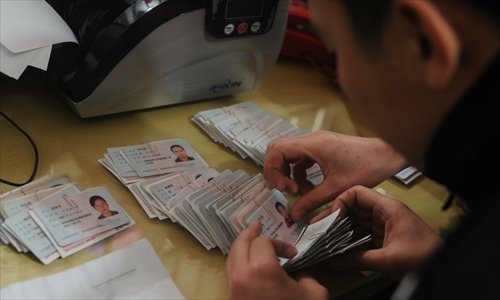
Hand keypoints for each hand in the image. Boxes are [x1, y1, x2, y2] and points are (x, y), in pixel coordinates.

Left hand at [226, 221, 328, 299]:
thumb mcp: (314, 292)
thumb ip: (304, 275)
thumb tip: (294, 273)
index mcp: (261, 269)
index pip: (264, 242)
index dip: (280, 243)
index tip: (292, 254)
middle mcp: (242, 276)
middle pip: (239, 244)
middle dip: (249, 233)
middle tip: (257, 225)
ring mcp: (234, 289)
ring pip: (230, 259)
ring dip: (241, 247)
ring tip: (250, 241)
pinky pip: (231, 274)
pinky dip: (238, 263)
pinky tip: (248, 264)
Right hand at [264, 130, 406, 219]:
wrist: (388, 155)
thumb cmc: (367, 167)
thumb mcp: (336, 188)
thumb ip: (312, 201)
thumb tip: (294, 214)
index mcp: (313, 144)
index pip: (276, 150)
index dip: (272, 170)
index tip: (279, 188)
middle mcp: (312, 139)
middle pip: (279, 150)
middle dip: (277, 171)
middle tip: (285, 190)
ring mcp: (317, 141)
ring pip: (290, 155)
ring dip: (290, 174)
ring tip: (300, 192)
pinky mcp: (323, 147)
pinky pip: (302, 158)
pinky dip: (301, 173)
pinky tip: (311, 187)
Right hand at [311, 186, 443, 278]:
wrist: (445, 268)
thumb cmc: (426, 257)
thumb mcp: (388, 259)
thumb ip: (358, 259)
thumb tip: (335, 261)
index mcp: (388, 208)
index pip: (357, 193)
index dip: (341, 202)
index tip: (331, 217)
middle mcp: (385, 213)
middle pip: (354, 207)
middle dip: (337, 217)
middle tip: (321, 228)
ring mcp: (386, 225)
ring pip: (357, 221)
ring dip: (343, 230)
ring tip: (328, 239)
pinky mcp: (386, 237)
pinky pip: (363, 234)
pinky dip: (351, 240)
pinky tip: (342, 248)